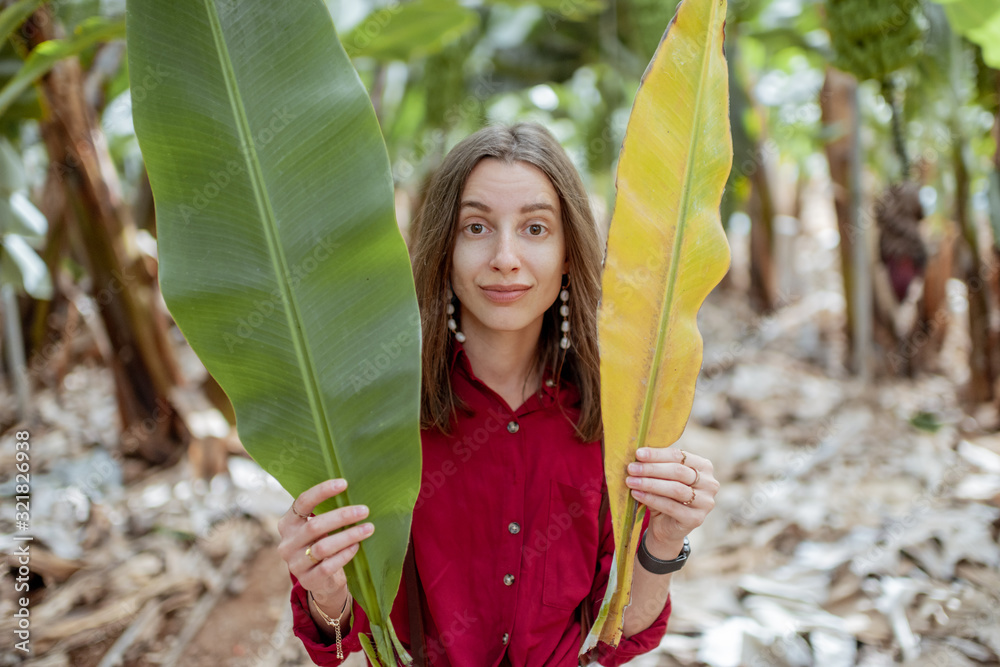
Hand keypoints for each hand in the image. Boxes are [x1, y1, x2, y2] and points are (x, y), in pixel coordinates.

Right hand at [277, 478, 374, 610]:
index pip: (302, 502)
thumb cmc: (323, 544)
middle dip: (342, 516)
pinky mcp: (307, 580)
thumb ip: (326, 514)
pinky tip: (357, 547)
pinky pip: (327, 566)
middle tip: (365, 510)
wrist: (321, 581)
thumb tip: (355, 492)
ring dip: (348, 536)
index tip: (344, 483)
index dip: (322, 491)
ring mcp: (295, 563)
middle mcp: (287, 543)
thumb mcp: (319, 528)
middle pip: (314, 525)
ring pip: (323, 547)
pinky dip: (344, 555)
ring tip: (368, 528)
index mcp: (288, 524)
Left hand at [624, 447, 718, 552]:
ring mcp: (706, 502)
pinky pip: (671, 506)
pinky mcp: (696, 519)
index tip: (638, 453)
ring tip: (631, 481)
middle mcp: (710, 483)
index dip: (657, 454)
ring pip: (675, 489)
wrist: (666, 526)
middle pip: (678, 471)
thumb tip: (639, 453)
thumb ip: (657, 464)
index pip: (680, 455)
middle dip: (652, 469)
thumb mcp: (662, 477)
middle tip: (631, 468)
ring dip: (650, 484)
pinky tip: (637, 494)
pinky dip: (651, 499)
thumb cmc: (664, 495)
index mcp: (704, 466)